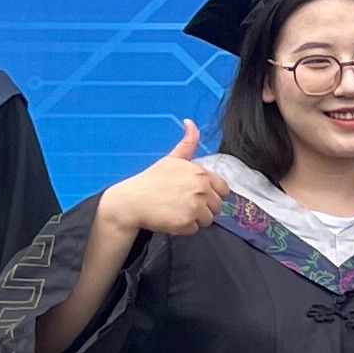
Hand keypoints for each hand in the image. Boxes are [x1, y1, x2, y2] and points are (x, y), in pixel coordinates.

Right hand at [97, 120, 222, 239]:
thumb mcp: (171, 159)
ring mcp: (194, 206)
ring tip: (175, 211)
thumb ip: (187, 143)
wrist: (130, 201)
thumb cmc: (150, 181)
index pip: (223, 189)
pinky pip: (194, 230)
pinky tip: (170, 219)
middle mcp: (201, 189)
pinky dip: (184, 228)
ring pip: (207, 219)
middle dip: (203, 207)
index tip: (195, 194)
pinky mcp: (186, 222)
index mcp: (201, 173)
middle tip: (182, 204)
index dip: (211, 193)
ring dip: (194, 219)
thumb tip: (190, 122)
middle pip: (217, 206)